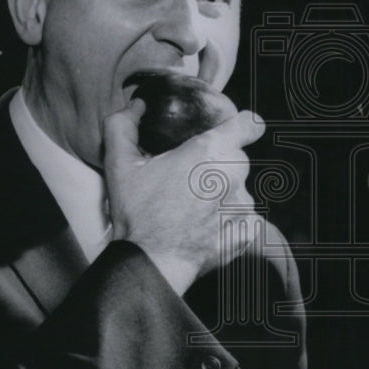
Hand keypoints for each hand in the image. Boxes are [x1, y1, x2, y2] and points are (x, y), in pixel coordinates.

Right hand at [103, 99, 265, 294]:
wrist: (151, 263)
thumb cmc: (137, 213)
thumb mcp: (119, 163)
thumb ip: (123, 124)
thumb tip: (136, 106)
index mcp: (210, 151)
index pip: (249, 124)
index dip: (241, 124)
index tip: (230, 131)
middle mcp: (233, 175)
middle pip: (238, 158)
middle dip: (218, 163)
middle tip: (189, 178)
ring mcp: (243, 206)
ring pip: (239, 189)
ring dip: (222, 193)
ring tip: (192, 207)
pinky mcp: (246, 232)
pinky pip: (244, 217)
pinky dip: (229, 219)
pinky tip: (204, 226)